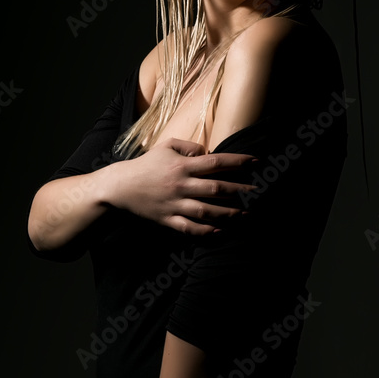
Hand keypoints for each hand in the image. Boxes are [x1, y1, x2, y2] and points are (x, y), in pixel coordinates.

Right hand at [105, 137, 258, 235]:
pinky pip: (189, 228)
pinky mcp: (167, 219)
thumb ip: (189, 146)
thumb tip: (208, 153)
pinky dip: (205, 231)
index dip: (238, 162)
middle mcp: (181, 185)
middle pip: (216, 188)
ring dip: (229, 213)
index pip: (216, 162)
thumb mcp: (165, 146)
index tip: (256, 162)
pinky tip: (220, 231)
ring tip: (246, 214)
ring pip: (207, 210)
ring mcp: (175, 204)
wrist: (120, 186)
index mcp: (182, 166)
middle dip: (241, 190)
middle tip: (258, 192)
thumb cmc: (145, 165)